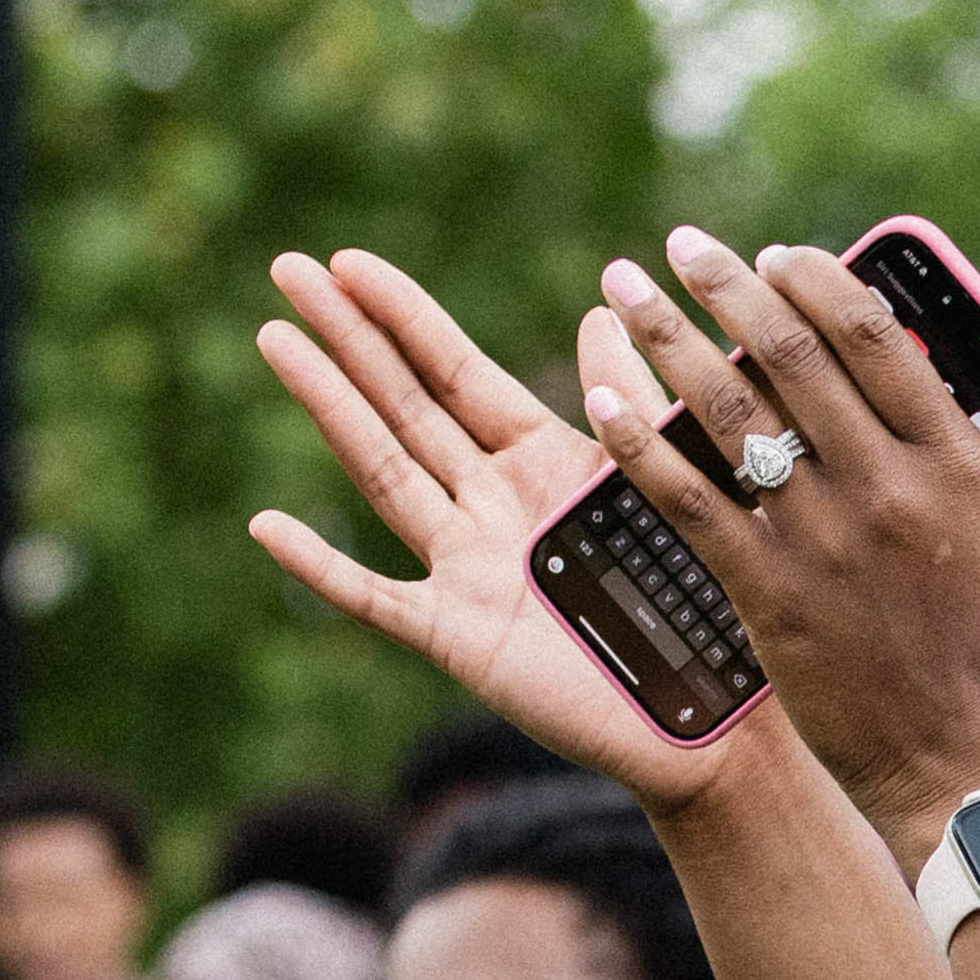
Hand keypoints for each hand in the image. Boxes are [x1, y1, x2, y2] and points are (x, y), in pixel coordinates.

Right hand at [247, 250, 775, 815]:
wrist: (712, 718)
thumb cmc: (701, 606)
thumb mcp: (666, 485)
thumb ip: (633, 404)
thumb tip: (602, 308)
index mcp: (542, 462)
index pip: (456, 372)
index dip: (403, 317)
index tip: (347, 261)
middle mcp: (491, 506)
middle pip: (405, 405)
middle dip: (348, 337)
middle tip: (286, 268)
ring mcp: (467, 569)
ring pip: (382, 471)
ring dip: (328, 406)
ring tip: (275, 338)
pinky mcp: (459, 637)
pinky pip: (377, 599)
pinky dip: (322, 566)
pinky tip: (266, 525)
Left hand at [590, 228, 979, 866]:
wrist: (971, 762)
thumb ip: (962, 452)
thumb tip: (912, 373)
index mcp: (959, 460)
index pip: (872, 334)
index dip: (812, 280)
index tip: (773, 257)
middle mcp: (890, 484)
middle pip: (790, 351)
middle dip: (723, 283)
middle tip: (681, 247)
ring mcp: (824, 536)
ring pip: (727, 408)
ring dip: (664, 335)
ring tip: (622, 290)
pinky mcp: (769, 591)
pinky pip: (687, 497)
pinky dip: (637, 439)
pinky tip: (599, 398)